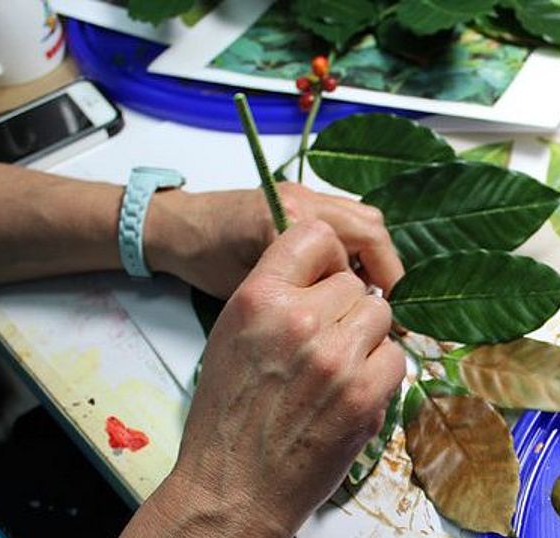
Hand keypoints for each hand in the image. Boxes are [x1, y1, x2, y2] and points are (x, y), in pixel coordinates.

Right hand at [68, 221, 404, 537]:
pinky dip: (381, 371)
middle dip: (345, 310)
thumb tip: (327, 279)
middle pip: (354, 285)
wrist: (233, 489)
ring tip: (338, 370)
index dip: (328, 259)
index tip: (327, 282)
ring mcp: (336, 359)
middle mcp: (299, 320)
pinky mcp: (366, 396)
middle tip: (325, 345)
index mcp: (258, 298)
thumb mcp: (231, 337)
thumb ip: (276, 298)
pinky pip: (397, 357)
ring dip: (366, 339)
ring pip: (381, 316)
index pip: (316, 237)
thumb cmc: (227, 417)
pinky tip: (353, 391)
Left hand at [145, 182, 403, 297]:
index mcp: (289, 221)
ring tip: (367, 294)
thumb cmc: (203, 263)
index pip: (361, 242)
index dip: (384, 279)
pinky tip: (345, 277)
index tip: (387, 314)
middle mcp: (302, 200)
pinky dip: (353, 247)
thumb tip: (349, 323)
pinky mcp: (296, 197)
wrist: (172, 227)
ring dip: (371, 256)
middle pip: (370, 225)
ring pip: (361, 218)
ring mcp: (301, 193)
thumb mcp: (249, 292)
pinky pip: (342, 218)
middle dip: (386, 268)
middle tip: (387, 307)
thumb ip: (301, 299)